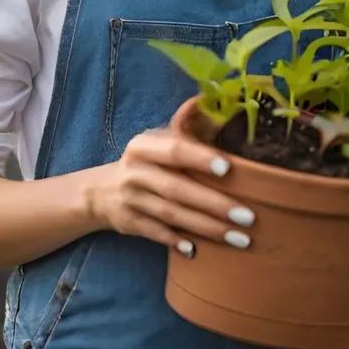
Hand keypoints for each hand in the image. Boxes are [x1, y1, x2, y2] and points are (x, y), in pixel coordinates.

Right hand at [82, 104, 255, 253]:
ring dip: (207, 228)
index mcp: (144, 146)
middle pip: (178, 189)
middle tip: (248, 217)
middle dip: (215, 204)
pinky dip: (176, 241)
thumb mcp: (156, 140)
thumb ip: (183, 124)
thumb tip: (205, 98)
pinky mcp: (129, 224)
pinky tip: (197, 250)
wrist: (100, 191)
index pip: (174, 150)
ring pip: (172, 215)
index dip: (200, 158)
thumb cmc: (145, 161)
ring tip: (239, 238)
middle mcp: (135, 172)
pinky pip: (157, 234)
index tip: (228, 168)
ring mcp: (131, 200)